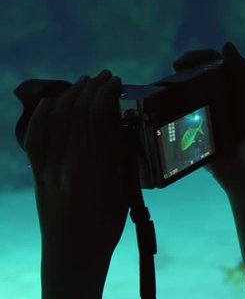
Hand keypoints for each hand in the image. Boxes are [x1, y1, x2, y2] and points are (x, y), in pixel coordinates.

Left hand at [24, 70, 128, 261]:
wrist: (73, 254)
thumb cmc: (105, 226)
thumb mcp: (121, 190)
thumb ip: (120, 157)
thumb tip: (124, 125)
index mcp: (92, 169)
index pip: (95, 117)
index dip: (105, 94)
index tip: (117, 82)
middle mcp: (66, 164)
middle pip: (74, 113)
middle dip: (90, 88)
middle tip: (105, 76)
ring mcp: (48, 168)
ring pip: (54, 120)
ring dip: (69, 96)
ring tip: (83, 82)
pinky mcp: (38, 174)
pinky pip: (35, 139)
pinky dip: (42, 117)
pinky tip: (51, 103)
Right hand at [172, 43, 244, 192]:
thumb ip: (243, 76)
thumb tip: (227, 46)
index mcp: (237, 91)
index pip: (217, 65)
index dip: (202, 58)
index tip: (187, 61)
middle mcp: (221, 101)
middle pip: (199, 78)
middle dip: (185, 70)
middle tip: (175, 69)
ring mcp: (207, 118)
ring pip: (188, 97)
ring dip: (175, 89)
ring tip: (164, 86)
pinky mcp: (196, 137)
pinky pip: (180, 122)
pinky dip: (170, 113)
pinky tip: (159, 108)